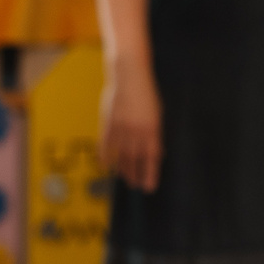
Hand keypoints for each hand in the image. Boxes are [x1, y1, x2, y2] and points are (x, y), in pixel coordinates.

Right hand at [101, 61, 162, 192]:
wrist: (129, 75)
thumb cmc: (146, 93)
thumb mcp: (157, 114)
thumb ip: (155, 134)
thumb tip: (158, 153)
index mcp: (152, 129)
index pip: (151, 159)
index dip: (150, 175)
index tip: (149, 188)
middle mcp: (136, 132)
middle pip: (135, 161)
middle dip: (136, 175)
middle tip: (136, 185)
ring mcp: (121, 129)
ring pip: (121, 156)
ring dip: (123, 170)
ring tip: (126, 179)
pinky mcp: (108, 124)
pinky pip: (106, 146)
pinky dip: (106, 157)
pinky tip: (106, 166)